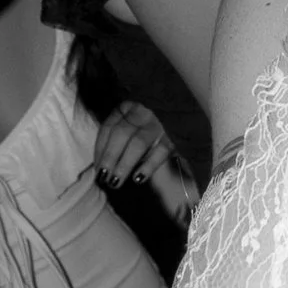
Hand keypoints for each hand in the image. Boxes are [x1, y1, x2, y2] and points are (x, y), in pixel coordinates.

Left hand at [95, 100, 201, 224]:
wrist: (190, 109)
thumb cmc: (152, 122)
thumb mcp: (134, 119)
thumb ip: (119, 133)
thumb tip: (102, 162)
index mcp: (129, 106)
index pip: (110, 126)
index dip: (100, 147)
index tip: (96, 167)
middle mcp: (144, 111)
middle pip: (121, 134)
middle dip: (110, 157)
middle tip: (103, 178)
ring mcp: (160, 123)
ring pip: (138, 143)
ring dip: (124, 164)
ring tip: (115, 182)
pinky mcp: (175, 136)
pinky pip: (160, 152)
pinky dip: (148, 166)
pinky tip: (138, 178)